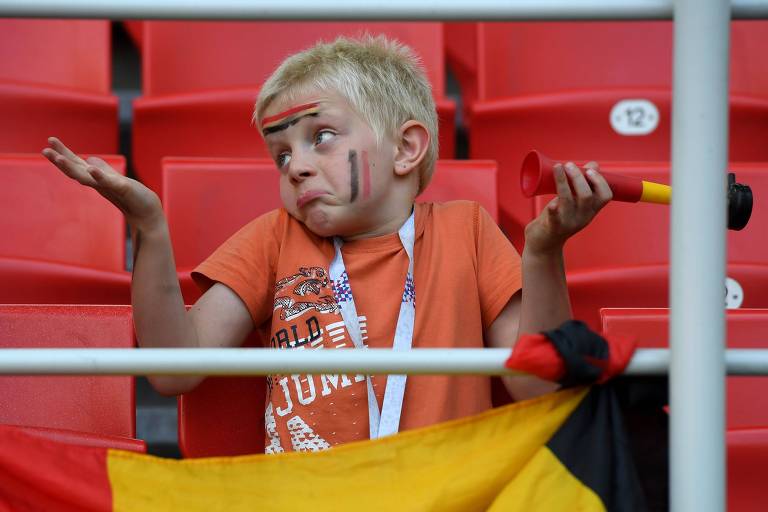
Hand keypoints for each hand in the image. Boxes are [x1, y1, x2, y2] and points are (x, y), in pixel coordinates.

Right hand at [42, 137, 163, 233]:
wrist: (147, 213)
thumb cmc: (133, 197)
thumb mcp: (114, 179)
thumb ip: (102, 170)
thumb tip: (89, 160)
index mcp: (97, 179)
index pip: (77, 165)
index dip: (63, 154)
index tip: (50, 141)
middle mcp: (100, 184)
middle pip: (76, 171)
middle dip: (60, 161)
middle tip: (44, 150)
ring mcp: (110, 187)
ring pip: (87, 178)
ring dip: (73, 168)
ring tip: (59, 158)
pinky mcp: (124, 190)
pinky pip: (110, 182)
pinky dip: (100, 176)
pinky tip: (92, 168)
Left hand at [524, 161, 611, 253]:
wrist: (545, 244)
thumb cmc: (559, 217)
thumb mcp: (575, 203)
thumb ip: (582, 185)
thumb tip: (593, 165)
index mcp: (590, 210)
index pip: (605, 196)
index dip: (600, 181)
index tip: (589, 170)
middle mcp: (582, 217)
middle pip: (586, 196)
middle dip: (578, 177)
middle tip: (569, 165)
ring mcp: (567, 222)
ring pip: (568, 200)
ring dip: (563, 182)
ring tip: (558, 167)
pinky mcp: (552, 226)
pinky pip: (554, 218)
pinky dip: (553, 210)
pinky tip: (552, 204)